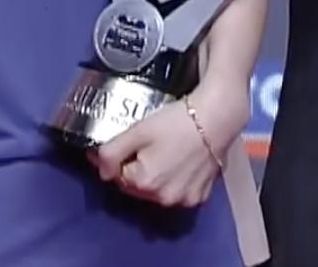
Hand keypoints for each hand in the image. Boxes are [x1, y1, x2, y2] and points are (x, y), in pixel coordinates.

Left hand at [89, 90, 246, 208]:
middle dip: (136, 168)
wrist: (217, 119)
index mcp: (144, 183)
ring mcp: (184, 200)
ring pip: (158, 190)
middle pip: (138, 186)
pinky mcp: (200, 196)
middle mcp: (163, 199)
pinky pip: (179, 191)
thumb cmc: (175, 122)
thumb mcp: (138, 131)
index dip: (119, 158)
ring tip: (165, 151)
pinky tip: (181, 161)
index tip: (127, 142)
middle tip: (148, 144)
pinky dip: (176, 180)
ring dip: (155, 176)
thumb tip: (100, 171)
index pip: (118, 175)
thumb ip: (112, 152)